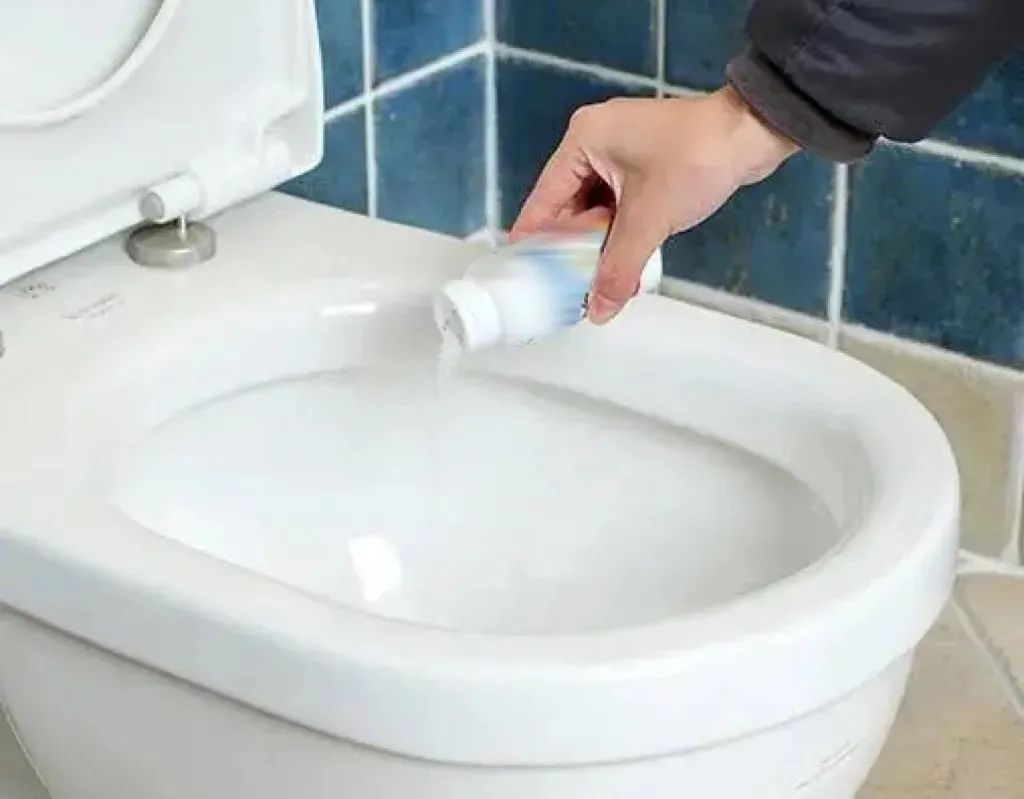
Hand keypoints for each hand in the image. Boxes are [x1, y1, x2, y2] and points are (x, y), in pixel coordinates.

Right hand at [510, 86, 798, 322]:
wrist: (753, 133)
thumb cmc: (693, 163)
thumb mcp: (649, 220)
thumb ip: (617, 268)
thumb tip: (596, 312)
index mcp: (581, 141)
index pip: (544, 201)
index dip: (535, 243)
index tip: (526, 279)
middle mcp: (593, 141)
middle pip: (567, 207)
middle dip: (572, 250)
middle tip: (566, 290)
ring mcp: (619, 150)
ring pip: (595, 208)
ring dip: (599, 245)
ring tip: (594, 286)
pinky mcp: (643, 161)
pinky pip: (618, 203)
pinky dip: (619, 232)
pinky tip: (621, 265)